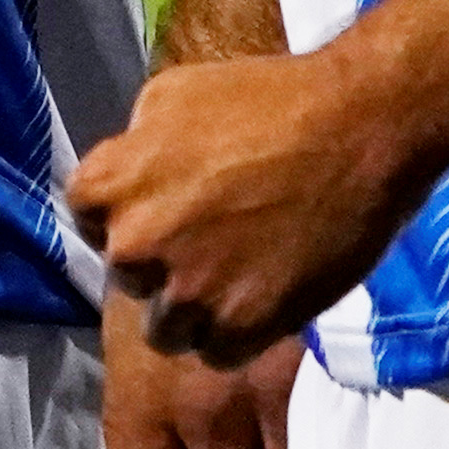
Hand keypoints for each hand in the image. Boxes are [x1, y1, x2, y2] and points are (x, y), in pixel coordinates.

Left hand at [69, 52, 432, 361]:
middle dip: (164, 263)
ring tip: (244, 274)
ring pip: (168, 329)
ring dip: (197, 310)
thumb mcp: (175, 95)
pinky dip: (240, 333)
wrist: (360, 129)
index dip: (129, 214)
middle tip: (216, 241)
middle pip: (129, 277)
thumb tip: (131, 171)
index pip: (87, 219)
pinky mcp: (240, 327)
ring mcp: (187, 291)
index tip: (167, 211)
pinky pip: (217, 353)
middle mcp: (136, 243)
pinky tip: (268, 294)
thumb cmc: (273, 100)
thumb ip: (138, 145)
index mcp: (113, 184)